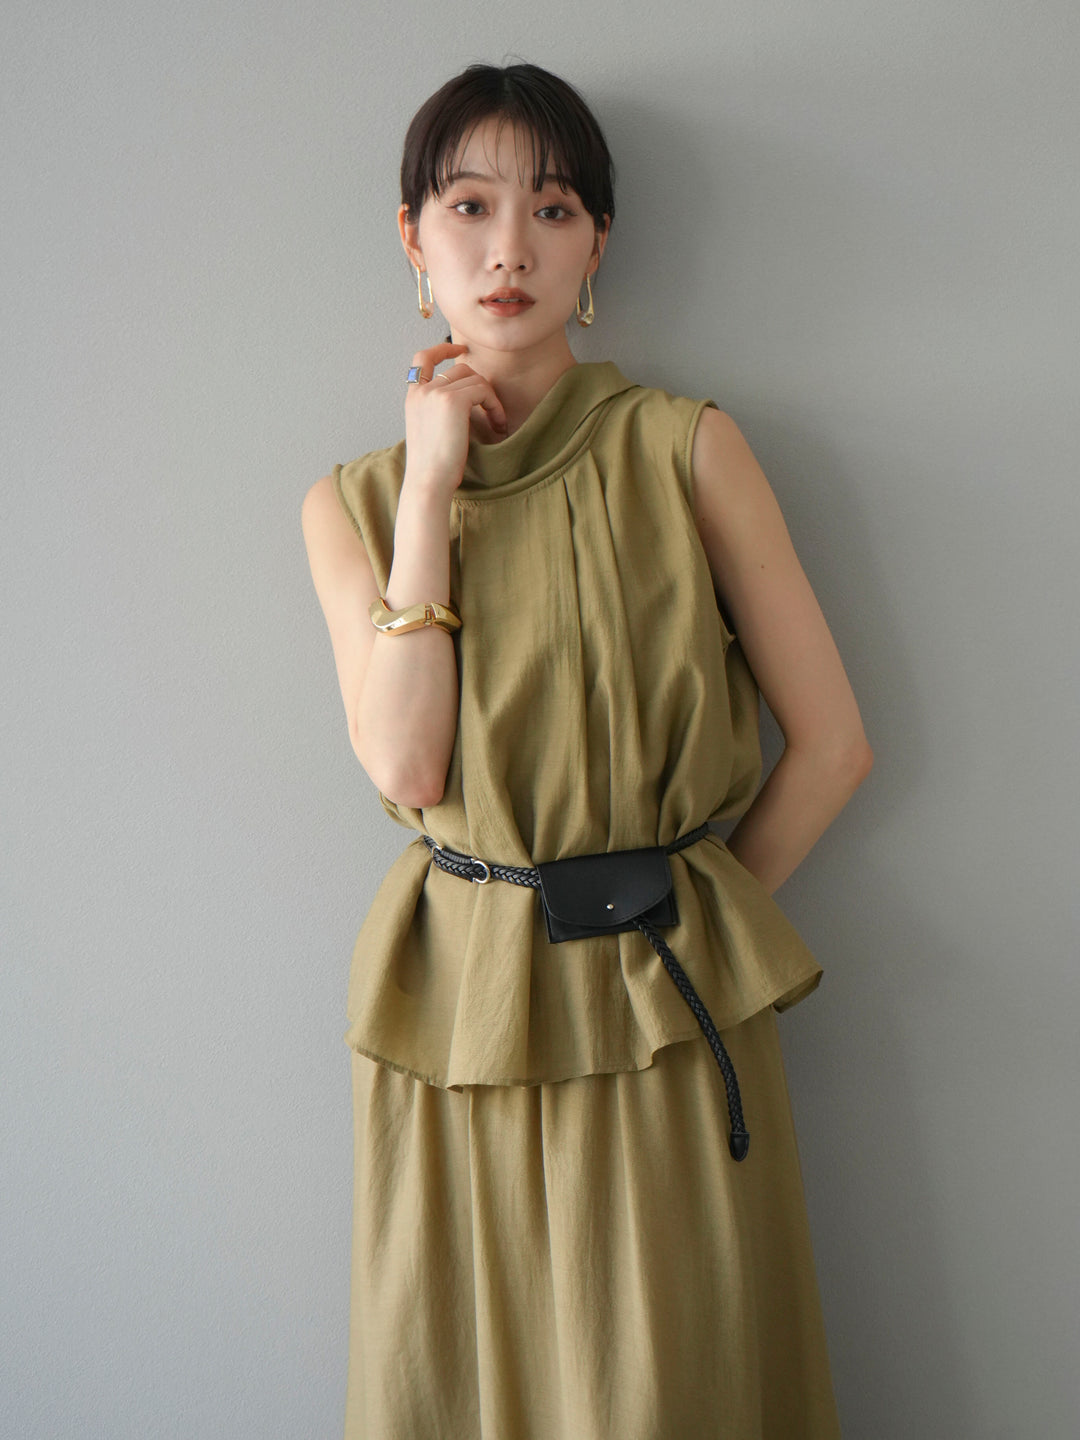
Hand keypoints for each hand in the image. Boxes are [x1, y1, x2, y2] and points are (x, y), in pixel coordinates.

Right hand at [403, 342, 508, 495]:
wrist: (428, 481)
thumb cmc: (433, 466)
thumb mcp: (430, 430)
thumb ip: (439, 409)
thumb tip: (469, 396)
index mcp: (413, 397)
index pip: (422, 358)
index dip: (443, 348)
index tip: (461, 349)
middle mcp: (422, 390)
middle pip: (461, 368)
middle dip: (481, 385)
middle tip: (492, 410)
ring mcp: (436, 393)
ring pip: (475, 378)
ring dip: (491, 398)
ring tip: (496, 421)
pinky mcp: (453, 400)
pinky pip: (483, 390)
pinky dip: (495, 406)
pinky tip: (497, 424)